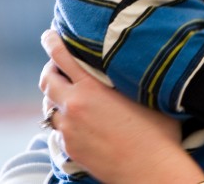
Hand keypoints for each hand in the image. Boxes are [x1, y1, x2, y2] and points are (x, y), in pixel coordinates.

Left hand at [39, 30, 203, 183]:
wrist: (149, 170)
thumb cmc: (157, 131)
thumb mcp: (145, 94)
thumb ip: (129, 77)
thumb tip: (134, 61)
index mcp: (92, 88)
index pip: (62, 57)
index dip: (52, 42)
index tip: (49, 34)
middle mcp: (75, 106)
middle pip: (47, 80)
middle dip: (49, 69)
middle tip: (57, 65)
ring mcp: (69, 129)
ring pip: (49, 106)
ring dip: (55, 97)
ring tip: (69, 94)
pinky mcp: (70, 148)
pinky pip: (59, 128)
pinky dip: (64, 120)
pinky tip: (79, 121)